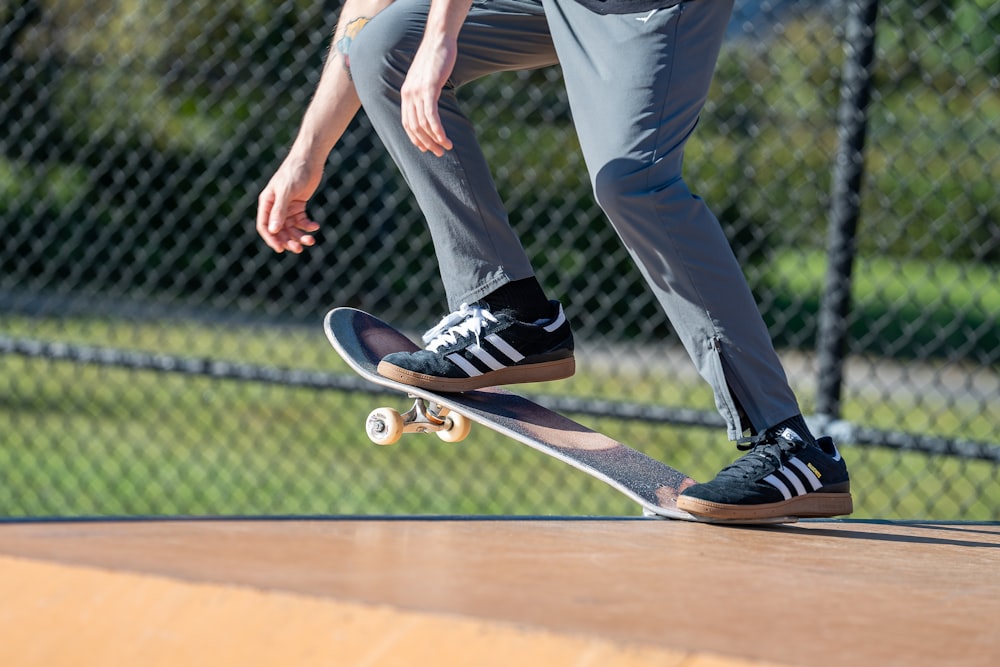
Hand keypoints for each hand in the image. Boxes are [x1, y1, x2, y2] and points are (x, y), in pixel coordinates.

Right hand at [256, 158, 322, 253]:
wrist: (309, 160)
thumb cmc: (295, 172)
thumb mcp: (286, 191)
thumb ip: (279, 211)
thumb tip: (274, 231)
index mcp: (267, 202)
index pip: (264, 226)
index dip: (271, 239)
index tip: (280, 249)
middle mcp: (275, 206)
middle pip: (279, 230)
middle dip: (288, 240)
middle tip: (299, 249)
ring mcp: (287, 207)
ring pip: (291, 228)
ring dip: (299, 236)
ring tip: (311, 241)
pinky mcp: (299, 206)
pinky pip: (302, 221)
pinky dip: (308, 226)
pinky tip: (315, 226)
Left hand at [400, 33, 457, 156]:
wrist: (438, 40)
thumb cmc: (436, 59)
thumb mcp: (426, 78)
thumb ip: (425, 92)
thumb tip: (429, 105)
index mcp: (406, 94)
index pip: (407, 124)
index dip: (416, 139)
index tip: (427, 148)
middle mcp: (408, 94)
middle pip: (414, 128)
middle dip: (427, 144)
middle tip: (440, 153)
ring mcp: (417, 92)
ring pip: (423, 124)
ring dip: (435, 139)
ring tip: (447, 147)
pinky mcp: (429, 88)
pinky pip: (431, 115)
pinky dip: (437, 130)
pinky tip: (445, 138)